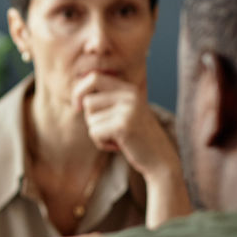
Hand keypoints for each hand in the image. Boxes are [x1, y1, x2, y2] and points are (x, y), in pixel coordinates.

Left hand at [73, 73, 191, 227]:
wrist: (160, 159)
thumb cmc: (136, 138)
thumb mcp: (123, 113)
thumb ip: (106, 101)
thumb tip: (78, 95)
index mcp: (129, 89)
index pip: (94, 77)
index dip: (79, 91)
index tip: (77, 108)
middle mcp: (130, 95)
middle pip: (88, 101)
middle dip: (89, 118)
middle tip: (104, 129)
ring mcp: (128, 109)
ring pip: (90, 119)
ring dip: (97, 133)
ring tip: (116, 138)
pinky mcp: (123, 125)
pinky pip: (95, 132)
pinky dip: (101, 143)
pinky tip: (118, 146)